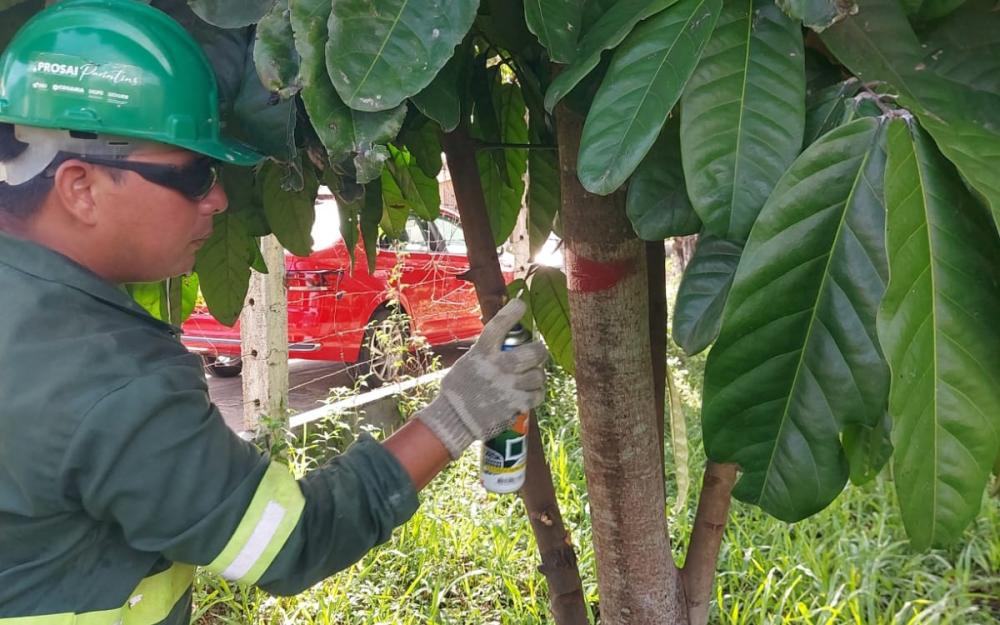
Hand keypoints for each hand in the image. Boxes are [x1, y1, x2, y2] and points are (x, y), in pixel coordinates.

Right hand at [415, 299, 548, 458]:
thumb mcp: (468, 362)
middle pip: (535, 351)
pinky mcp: (516, 404)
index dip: (513, 311)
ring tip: (529, 378)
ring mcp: (509, 386)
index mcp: (482, 352)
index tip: (520, 304)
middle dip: (539, 351)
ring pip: (539, 375)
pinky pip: (538, 394)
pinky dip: (536, 393)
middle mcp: (497, 366)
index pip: (499, 324)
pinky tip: (528, 392)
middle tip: (537, 353)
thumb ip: (485, 351)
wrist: (454, 419)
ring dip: (537, 376)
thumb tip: (503, 339)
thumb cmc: (459, 389)